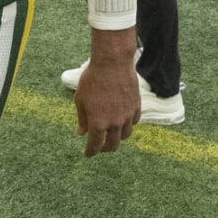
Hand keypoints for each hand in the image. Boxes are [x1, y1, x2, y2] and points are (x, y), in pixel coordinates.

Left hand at [74, 30, 140, 155]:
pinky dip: (127, 124)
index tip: (88, 154)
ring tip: (112, 134)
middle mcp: (114, 123)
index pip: (94, 146)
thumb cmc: (92, 79)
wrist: (112, 63)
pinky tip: (122, 120)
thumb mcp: (80, 100)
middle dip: (105, 149)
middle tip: (100, 147)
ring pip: (125, 135)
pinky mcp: (136, 107)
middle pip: (112, 146)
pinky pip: (133, 122)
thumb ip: (82, 119)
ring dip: (117, 138)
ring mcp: (127, 116)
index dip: (90, 152)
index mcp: (97, 123)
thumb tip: (81, 133)